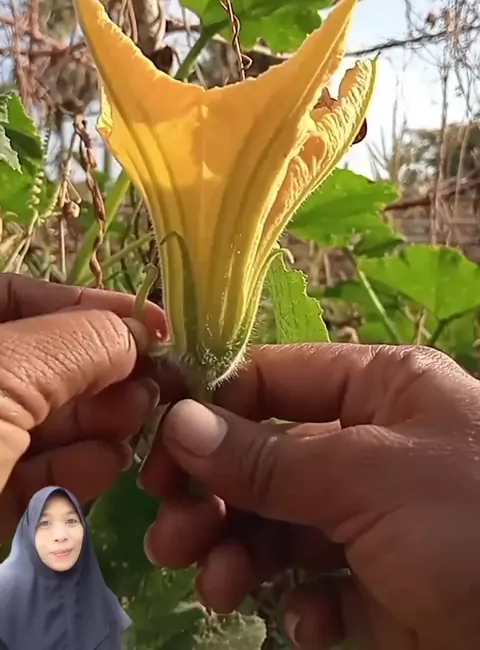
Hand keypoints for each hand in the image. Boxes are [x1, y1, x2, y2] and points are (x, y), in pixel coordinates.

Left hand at [0, 273, 165, 539]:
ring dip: (103, 422)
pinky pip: (44, 476)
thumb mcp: (6, 374)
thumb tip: (137, 335)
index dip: (88, 302)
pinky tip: (104, 469)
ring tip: (133, 427)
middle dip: (106, 372)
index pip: (21, 296)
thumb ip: (80, 342)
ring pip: (53, 421)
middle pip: (48, 362)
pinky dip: (80, 469)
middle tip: (154, 388)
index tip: (156, 325)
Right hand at [140, 344, 479, 649]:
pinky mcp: (389, 589)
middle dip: (218, 495)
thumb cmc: (472, 519)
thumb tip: (181, 423)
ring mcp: (381, 520)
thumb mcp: (368, 476)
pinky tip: (305, 624)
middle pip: (270, 458)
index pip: (277, 380)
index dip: (213, 407)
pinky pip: (323, 588)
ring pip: (286, 526)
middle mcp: (376, 447)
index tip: (157, 444)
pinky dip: (301, 606)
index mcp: (381, 390)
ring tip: (218, 583)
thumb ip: (271, 456)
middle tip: (170, 534)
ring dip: (243, 553)